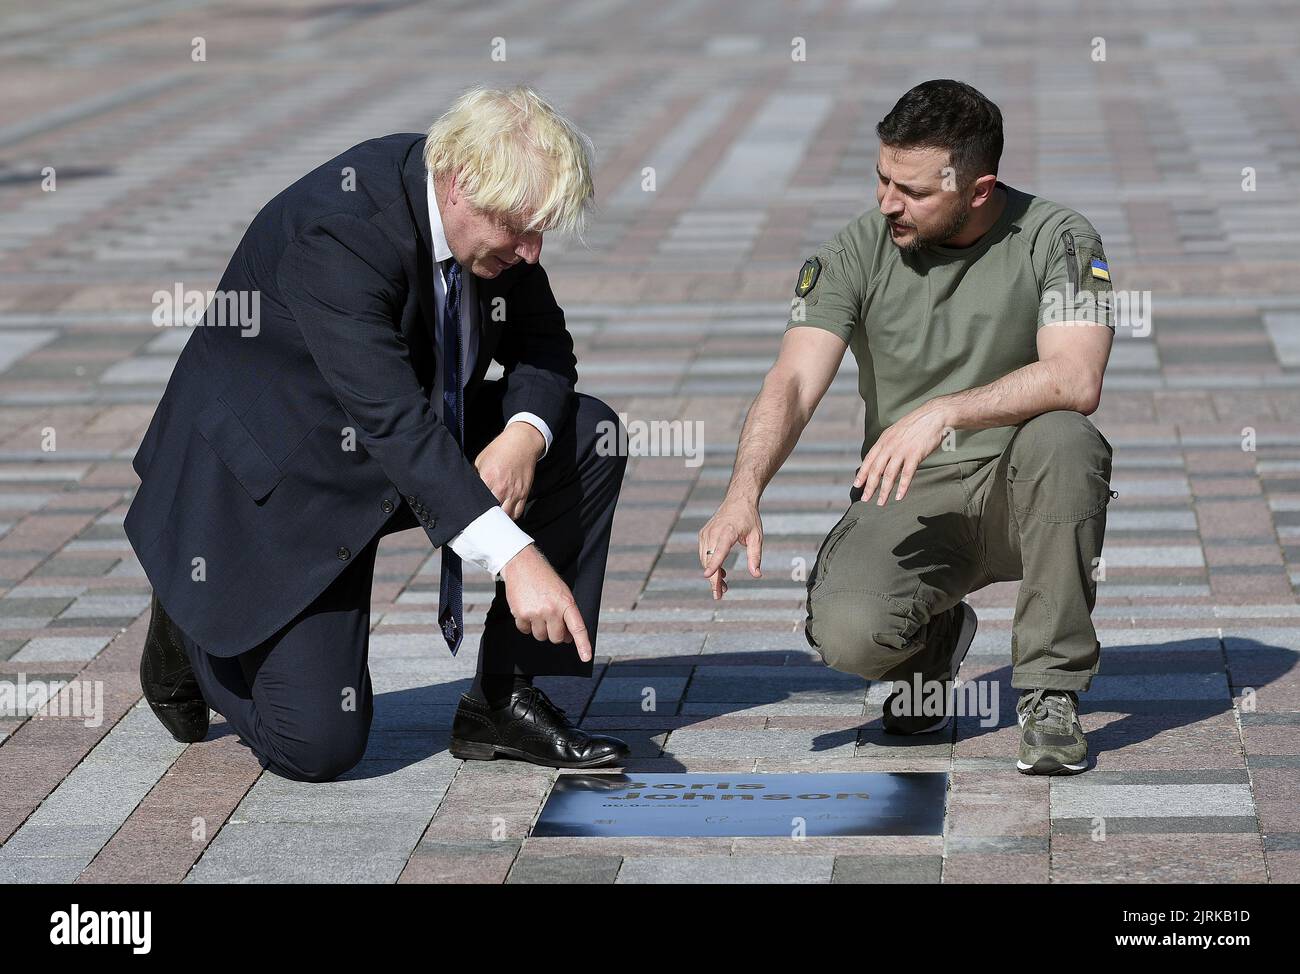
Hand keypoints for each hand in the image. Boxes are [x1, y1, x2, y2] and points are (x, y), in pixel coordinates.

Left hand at [474, 422, 543, 518]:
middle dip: (485, 515)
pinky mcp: (524, 493)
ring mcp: (514, 493)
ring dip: (499, 518)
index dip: (473, 507)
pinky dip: (511, 516)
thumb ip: (474, 476)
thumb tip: (467, 488)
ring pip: (506, 516)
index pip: (478, 502)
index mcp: (488, 479)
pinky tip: (505, 513)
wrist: (521, 443)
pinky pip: (518, 512)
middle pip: (491, 512)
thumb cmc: (501, 449)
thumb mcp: (480, 460)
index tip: (470, 510)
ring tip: (493, 516)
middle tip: (480, 516)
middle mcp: (502, 488)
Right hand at [500, 544, 591, 661]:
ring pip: (541, 636)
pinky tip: (527, 609)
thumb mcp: (562, 593)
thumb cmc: (545, 579)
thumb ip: (567, 615)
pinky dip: (526, 625)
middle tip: (551, 619)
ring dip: (540, 628)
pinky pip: (525, 631)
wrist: (522, 564)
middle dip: (555, 633)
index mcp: (566, 603)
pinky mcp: (521, 615)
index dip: (583, 644)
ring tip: (538, 610)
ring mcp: (536, 613)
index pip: (578, 628)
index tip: (587, 657)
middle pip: (556, 638)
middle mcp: (552, 610)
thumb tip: (568, 638)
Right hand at [697, 497, 763, 599]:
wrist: (738, 500)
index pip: (719, 550)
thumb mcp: (757, 537)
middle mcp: (713, 532)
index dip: (714, 564)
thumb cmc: (749, 518)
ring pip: (704, 559)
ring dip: (712, 574)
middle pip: (709, 560)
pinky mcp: (703, 535)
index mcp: (728, 531)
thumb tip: (756, 575)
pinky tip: (721, 572)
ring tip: (724, 587)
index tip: (707, 576)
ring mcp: (706, 533)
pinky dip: (710, 565)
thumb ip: (755, 556)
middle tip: (720, 595)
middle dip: (713, 579)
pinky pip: (704, 554)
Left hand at [853, 401, 950, 505]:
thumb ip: (888, 446)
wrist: (934, 415)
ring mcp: (902, 450)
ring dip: (884, 490)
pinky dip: (902, 486)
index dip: (862, 473)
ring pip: (889, 474)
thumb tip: (881, 460)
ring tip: (880, 502)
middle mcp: (890, 446)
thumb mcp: (896, 432)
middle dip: (869, 486)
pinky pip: (907, 474)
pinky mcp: (915, 454)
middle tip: (865, 499)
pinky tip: (899, 496)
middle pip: (876, 469)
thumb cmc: (916, 425)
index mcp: (884, 440)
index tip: (856, 485)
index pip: (869, 459)